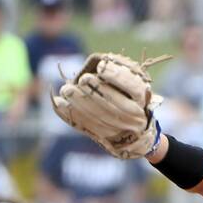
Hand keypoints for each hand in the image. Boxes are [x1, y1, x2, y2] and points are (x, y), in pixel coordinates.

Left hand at [51, 52, 170, 158]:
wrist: (137, 135)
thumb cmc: (132, 100)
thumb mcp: (134, 86)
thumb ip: (118, 75)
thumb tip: (96, 64)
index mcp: (143, 99)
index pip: (133, 87)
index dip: (117, 76)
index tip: (101, 66)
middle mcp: (135, 116)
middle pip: (115, 104)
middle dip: (96, 91)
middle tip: (81, 79)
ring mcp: (120, 130)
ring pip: (100, 116)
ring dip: (81, 102)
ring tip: (66, 90)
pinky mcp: (106, 137)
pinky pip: (87, 126)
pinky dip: (71, 114)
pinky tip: (59, 103)